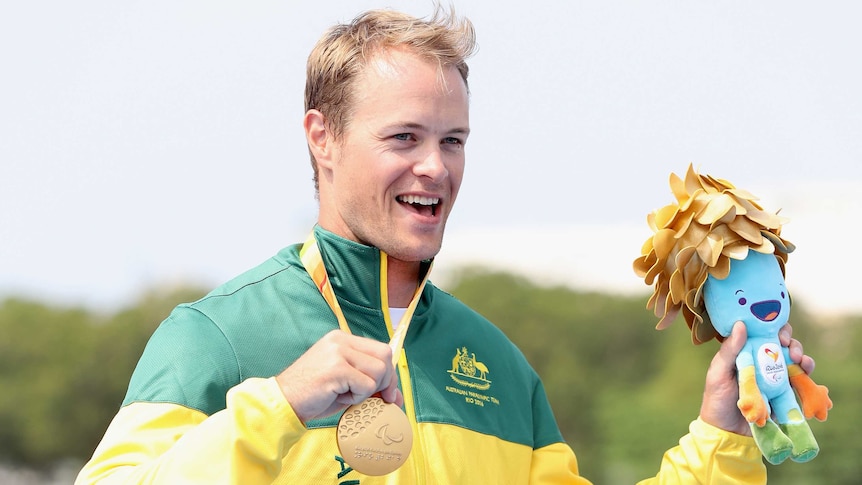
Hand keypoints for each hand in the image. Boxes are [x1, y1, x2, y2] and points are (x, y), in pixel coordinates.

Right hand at [275, 330, 403, 423]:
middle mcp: (340, 341)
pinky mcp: (336, 368)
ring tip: (346, 394)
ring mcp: (338, 352)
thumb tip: (397, 396)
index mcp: (342, 340)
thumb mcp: (346, 385)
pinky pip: (365, 385)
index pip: (381, 349)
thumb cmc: (313, 395)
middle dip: (386, 381)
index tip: (385, 392)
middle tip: (376, 398)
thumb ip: (370, 385)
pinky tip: (338, 396)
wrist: (283, 402)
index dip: (389, 372)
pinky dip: (357, 397)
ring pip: (378, 371)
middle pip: (384, 356)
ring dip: (367, 391)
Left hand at [700, 322, 815, 434]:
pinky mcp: (785, 392)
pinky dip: (808, 373)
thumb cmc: (717, 399)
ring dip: (802, 355)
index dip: (772, 326)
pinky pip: (801, 379)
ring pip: (794, 358)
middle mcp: (761, 360)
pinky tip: (808, 372)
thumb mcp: (718, 373)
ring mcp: (775, 376)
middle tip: (788, 346)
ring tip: (800, 360)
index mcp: (744, 352)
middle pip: (782, 343)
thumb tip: (741, 324)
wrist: (728, 432)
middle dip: (790, 340)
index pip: (761, 331)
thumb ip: (729, 350)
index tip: (775, 331)